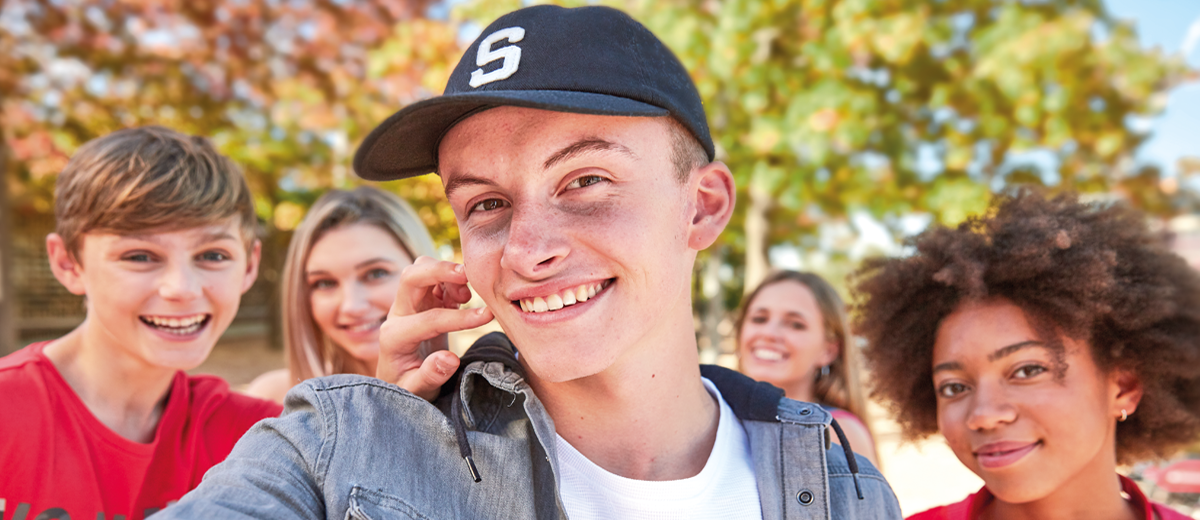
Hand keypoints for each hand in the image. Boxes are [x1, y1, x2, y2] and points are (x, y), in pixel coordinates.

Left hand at [376, 256, 493, 400]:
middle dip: (440, 270)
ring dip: (447, 273)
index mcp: (394, 337)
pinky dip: (452, 280)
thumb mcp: (416, 390)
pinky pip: (435, 278)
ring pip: (422, 269)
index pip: (428, 319)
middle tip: (468, 275)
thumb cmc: (408, 386)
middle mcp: (398, 314)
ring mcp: (410, 304)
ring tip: (467, 296)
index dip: (459, 318)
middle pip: (412, 276)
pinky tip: (464, 297)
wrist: (400, 380)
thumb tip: (449, 359)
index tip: (487, 317)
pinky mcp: (424, 301)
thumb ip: (430, 376)